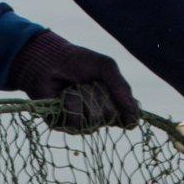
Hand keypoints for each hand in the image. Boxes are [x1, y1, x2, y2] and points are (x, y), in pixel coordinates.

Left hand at [8, 31, 138, 132]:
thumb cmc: (77, 61)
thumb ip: (122, 90)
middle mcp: (99, 118)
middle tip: (89, 83)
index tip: (119, 94)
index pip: (128, 119)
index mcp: (113, 105)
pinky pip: (75, 122)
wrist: (47, 58)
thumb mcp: (106, 68)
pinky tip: (64, 94)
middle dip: (101, 95)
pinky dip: (70, 103)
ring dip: (84, 98)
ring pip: (93, 121)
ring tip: (75, 87)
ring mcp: (81, 123)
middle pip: (111, 117)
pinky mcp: (63, 125)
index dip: (126, 109)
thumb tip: (136, 123)